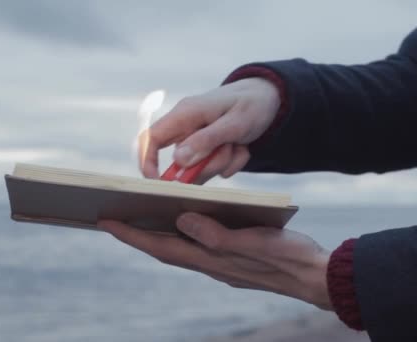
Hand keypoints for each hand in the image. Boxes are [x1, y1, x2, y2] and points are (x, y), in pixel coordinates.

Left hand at [98, 213, 333, 310]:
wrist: (314, 277)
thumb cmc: (287, 258)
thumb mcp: (251, 242)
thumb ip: (215, 234)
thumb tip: (181, 221)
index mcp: (210, 259)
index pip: (161, 246)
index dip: (131, 234)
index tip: (105, 222)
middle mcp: (210, 263)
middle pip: (165, 249)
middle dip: (137, 235)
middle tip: (114, 220)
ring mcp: (222, 263)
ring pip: (181, 248)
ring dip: (158, 235)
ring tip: (142, 219)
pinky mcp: (234, 258)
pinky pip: (198, 246)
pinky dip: (183, 235)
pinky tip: (186, 223)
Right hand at [139, 77, 280, 182]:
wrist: (269, 98)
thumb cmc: (252, 104)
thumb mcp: (234, 123)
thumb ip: (206, 140)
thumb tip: (178, 160)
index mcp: (185, 114)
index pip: (151, 138)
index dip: (147, 161)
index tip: (157, 182)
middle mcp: (186, 127)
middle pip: (180, 162)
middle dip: (205, 165)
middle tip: (229, 148)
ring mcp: (197, 139)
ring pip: (200, 168)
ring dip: (222, 162)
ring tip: (238, 143)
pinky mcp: (208, 149)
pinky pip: (216, 168)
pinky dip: (232, 162)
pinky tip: (242, 146)